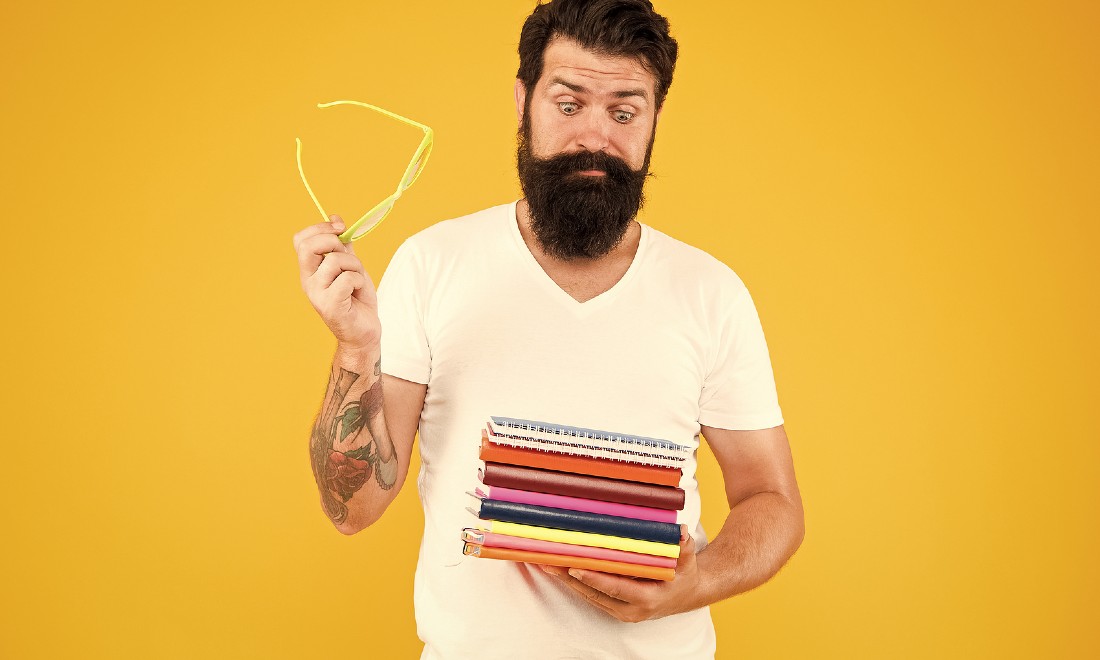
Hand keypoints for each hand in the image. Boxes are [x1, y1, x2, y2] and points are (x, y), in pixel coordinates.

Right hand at [292, 215, 380, 349]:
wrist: (364, 332)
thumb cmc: (356, 299)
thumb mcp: (350, 266)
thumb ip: (342, 245)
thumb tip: (335, 217)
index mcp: (310, 270)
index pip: (300, 240)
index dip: (319, 228)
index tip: (340, 227)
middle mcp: (308, 281)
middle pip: (309, 246)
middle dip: (333, 240)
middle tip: (348, 252)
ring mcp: (317, 294)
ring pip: (335, 261)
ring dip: (355, 266)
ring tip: (357, 280)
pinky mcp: (330, 306)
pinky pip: (347, 279)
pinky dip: (358, 281)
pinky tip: (357, 292)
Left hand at [539, 527, 703, 622]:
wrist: (686, 595)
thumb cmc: (684, 575)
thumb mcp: (687, 561)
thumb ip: (683, 547)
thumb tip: (680, 532)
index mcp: (647, 599)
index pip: (615, 588)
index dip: (594, 578)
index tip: (574, 568)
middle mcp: (631, 610)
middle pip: (594, 593)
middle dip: (569, 577)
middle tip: (548, 561)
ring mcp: (621, 612)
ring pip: (588, 596)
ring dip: (566, 580)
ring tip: (545, 563)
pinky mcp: (614, 608)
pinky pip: (591, 596)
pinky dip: (573, 583)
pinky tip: (557, 569)